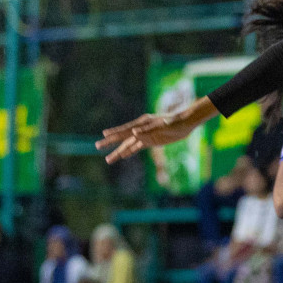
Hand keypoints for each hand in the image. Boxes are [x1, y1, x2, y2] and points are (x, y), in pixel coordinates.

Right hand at [97, 98, 212, 163]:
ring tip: (108, 159)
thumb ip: (148, 130)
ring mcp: (145, 136)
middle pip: (123, 138)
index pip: (125, 130)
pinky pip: (137, 148)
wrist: (185, 123)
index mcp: (142, 124)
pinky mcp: (151, 141)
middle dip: (110, 143)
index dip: (114, 133)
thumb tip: (134, 133)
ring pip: (128, 145)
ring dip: (119, 152)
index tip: (104, 135)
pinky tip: (124, 155)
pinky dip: (130, 152)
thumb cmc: (174, 122)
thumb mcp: (162, 126)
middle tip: (97, 146)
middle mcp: (141, 130)